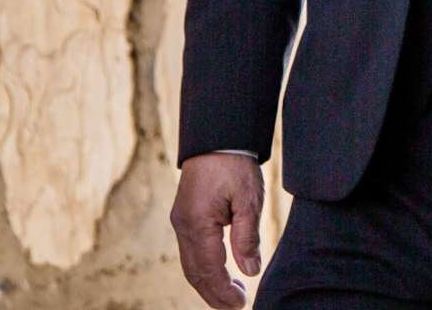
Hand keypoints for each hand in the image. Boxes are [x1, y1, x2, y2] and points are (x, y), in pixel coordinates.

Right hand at [170, 152, 263, 307]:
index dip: (224, 291)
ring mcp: (181, 223)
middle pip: (195, 273)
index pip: (210, 270)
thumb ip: (247, 237)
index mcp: (197, 225)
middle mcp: (183, 227)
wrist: (217, 138)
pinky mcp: (184, 218)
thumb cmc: (234, 166)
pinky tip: (221, 272)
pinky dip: (205, 268)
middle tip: (238, 305)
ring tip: (234, 294)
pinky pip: (191, 252)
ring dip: (210, 283)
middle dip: (215, 294)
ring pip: (191, 265)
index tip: (242, 304)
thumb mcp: (248, 199)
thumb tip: (251, 270)